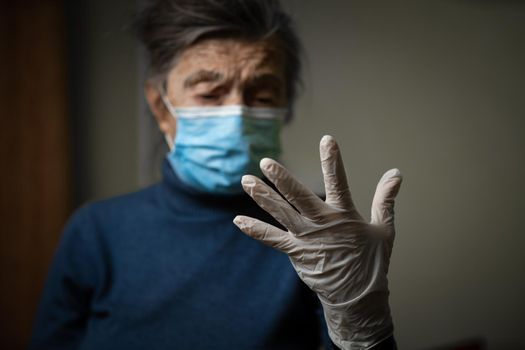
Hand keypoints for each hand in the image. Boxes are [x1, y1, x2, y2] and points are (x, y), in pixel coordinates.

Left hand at [233, 135, 401, 349]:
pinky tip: (238, 220)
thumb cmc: (372, 261)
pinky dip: (255, 229)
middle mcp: (322, 224)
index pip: (339, 182)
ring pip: (281, 213)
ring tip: (246, 180)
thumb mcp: (384, 228)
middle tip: (266, 162)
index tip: (326, 139)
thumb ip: (385, 199)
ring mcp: (306, 239)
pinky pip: (272, 239)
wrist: (357, 297)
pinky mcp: (295, 252)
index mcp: (344, 216)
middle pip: (299, 197)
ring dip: (263, 197)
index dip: (333, 161)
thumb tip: (396, 173)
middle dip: (282, 179)